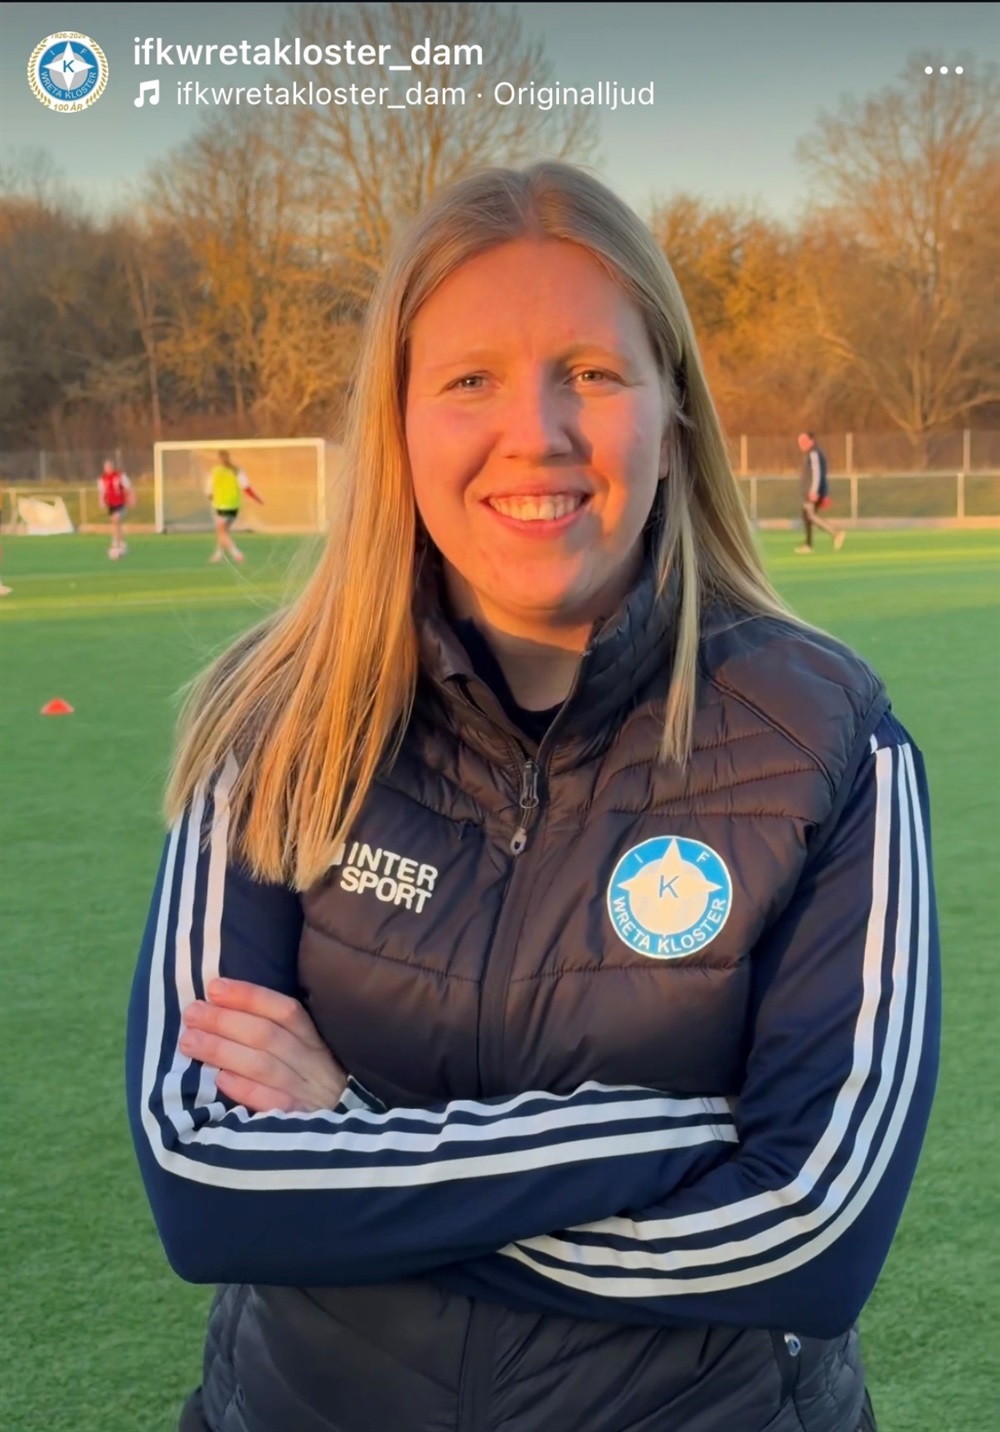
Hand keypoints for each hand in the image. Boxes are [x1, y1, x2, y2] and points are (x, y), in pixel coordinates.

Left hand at [179, 978, 346, 1113]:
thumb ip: (277, 1035)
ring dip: (223, 1050)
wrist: (347, 1145)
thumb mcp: (307, 1056)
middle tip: (191, 1014)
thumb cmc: (313, 1087)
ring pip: (263, 1065)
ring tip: (189, 1042)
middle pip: (267, 1035)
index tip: (214, 987)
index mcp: (316, 1041)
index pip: (285, 1011)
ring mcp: (307, 1093)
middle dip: (225, 1021)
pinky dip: (245, 1089)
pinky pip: (271, 1103)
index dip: (249, 996)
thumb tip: (223, 1008)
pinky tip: (220, 1079)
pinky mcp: (299, 1122)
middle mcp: (314, 1063)